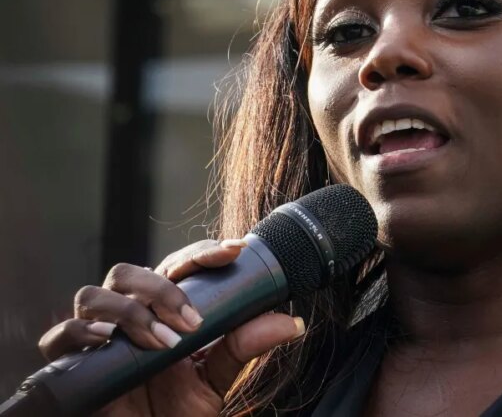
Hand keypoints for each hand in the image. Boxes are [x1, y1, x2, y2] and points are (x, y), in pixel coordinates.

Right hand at [38, 239, 304, 415]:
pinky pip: (61, 335)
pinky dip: (82, 332)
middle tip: (193, 322)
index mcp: (162, 310)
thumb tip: (291, 322)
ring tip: (162, 343)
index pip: (178, 266)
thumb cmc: (173, 412)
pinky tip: (109, 342)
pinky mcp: (69, 364)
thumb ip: (244, 348)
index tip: (237, 250)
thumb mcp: (215, 379)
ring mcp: (96, 336)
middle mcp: (127, 314)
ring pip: (95, 293)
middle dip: (163, 287)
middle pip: (131, 271)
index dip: (204, 252)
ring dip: (131, 312)